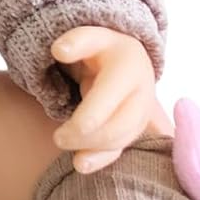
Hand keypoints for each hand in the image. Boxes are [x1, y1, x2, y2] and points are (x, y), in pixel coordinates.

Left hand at [49, 26, 158, 172]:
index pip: (108, 99)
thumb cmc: (99, 48)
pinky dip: (102, 158)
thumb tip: (59, 50)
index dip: (84, 121)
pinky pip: (122, 147)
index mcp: (129, 67)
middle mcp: (141, 92)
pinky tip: (81, 164)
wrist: (122, 56)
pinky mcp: (135, 127)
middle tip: (58, 138)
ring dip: (93, 149)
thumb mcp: (90, 35)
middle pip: (118, 126)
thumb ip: (76, 41)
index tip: (59, 133)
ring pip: (121, 139)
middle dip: (86, 137)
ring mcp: (141, 112)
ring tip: (65, 147)